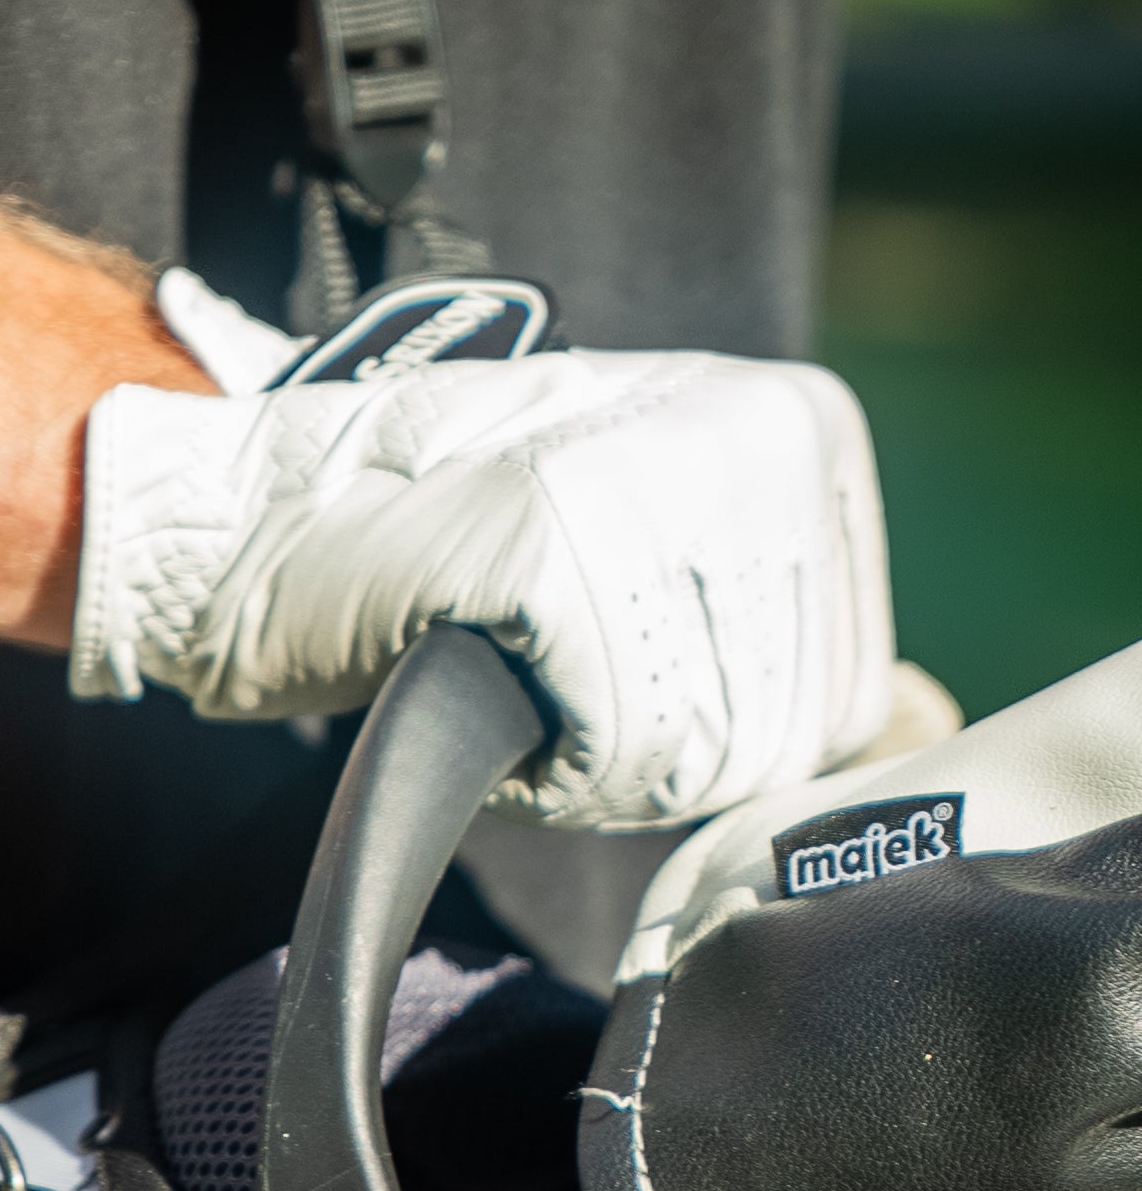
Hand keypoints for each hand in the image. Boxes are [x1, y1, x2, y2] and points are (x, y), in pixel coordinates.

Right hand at [73, 336, 892, 830]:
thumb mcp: (666, 567)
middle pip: (772, 738)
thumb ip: (790, 642)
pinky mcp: (559, 535)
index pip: (846, 700)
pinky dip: (539, 762)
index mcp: (805, 429)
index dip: (720, 736)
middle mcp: (757, 431)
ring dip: (590, 761)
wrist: (270, 524)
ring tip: (519, 662)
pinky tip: (487, 671)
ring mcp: (662, 470)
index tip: (618, 669)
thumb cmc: (460, 567)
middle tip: (552, 673)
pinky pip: (604, 744)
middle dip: (652, 756)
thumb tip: (921, 723)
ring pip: (694, 752)